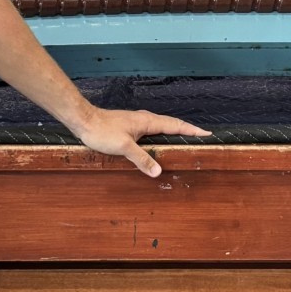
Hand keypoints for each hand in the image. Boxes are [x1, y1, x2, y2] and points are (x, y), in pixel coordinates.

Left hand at [66, 106, 210, 175]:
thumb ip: (141, 159)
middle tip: (200, 135)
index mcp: (147, 122)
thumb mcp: (124, 147)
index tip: (207, 133)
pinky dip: (161, 133)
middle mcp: (144, 119)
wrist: (83, 120)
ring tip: (183, 137)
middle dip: (186, 129)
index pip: (175, 125)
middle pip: (171, 123)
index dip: (191, 129)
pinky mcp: (129, 126)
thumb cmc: (102, 131)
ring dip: (174, 130)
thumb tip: (158, 172)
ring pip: (161, 125)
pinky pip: (151, 129)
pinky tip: (156, 140)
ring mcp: (136, 121)